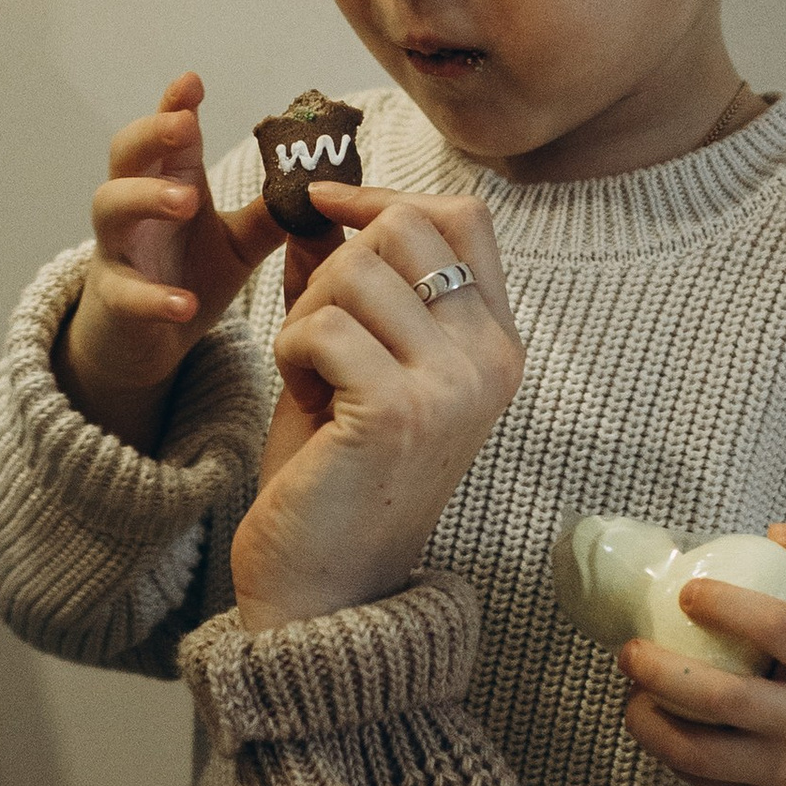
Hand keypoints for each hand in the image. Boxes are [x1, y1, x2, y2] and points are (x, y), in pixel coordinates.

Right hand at [54, 72, 281, 453]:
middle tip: (184, 125)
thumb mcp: (238, 242)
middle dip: (151, 133)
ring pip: (111, 209)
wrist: (142, 342)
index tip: (194, 82)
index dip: (175, 105)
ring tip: (186, 201)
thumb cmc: (186, 275)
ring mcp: (120, 251)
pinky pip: (126, 293)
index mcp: (170, 182)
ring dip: (146, 198)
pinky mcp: (115, 300)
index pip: (168, 134)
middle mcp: (136, 207)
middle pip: (126, 155)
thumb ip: (271, 213)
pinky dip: (153, 297)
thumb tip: (323, 186)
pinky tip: (183, 303)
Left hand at [229, 186, 523, 631]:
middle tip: (317, 334)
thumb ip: (349, 287)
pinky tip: (303, 397)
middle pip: (407, 227)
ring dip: (307, 313)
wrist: (327, 589)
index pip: (465, 218)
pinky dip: (290, 350)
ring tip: (312, 376)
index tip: (326, 205)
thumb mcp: (353, 365)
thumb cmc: (335, 477)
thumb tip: (321, 207)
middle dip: (334, 263)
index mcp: (495, 345)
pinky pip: (322, 324)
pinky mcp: (397, 411)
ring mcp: (451, 386)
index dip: (388, 196)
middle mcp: (489, 361)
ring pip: (356, 268)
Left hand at [620, 521, 785, 785]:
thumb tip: (773, 533)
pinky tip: (656, 722)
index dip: (728, 606)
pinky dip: (670, 754)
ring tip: (631, 692)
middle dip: (664, 673)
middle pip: (729, 700)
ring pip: (705, 756)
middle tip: (629, 649)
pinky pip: (707, 782)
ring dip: (652, 724)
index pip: (781, 630)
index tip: (687, 592)